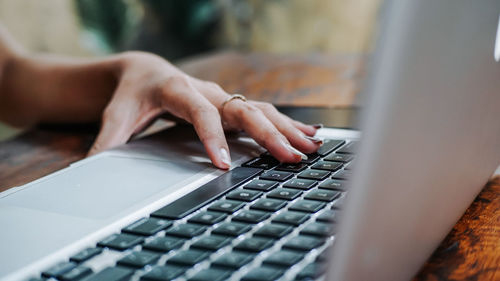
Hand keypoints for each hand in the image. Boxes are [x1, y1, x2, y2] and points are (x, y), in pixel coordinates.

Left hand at [88, 52, 322, 168]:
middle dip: (268, 134)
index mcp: (178, 91)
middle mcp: (207, 91)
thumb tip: (90, 169)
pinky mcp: (231, 105)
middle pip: (242, 109)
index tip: (223, 164)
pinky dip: (288, 124)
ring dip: (288, 129)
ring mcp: (223, 97)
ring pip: (261, 110)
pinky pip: (264, 113)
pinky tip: (310, 134)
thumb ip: (107, 140)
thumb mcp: (115, 114)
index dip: (212, 137)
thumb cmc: (131, 93)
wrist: (143, 72)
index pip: (200, 113)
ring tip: (313, 147)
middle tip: (290, 157)